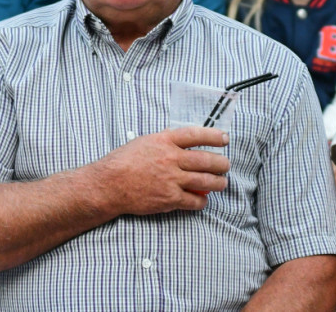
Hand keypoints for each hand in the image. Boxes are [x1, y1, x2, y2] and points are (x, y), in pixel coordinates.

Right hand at [93, 126, 230, 215]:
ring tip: (222, 183)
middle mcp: (171, 158)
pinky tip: (203, 200)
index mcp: (165, 140)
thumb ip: (164, 141)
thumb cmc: (123, 162)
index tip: (224, 138)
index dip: (214, 136)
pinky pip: (194, 201)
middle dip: (222, 163)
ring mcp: (172, 179)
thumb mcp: (144, 142)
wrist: (109, 184)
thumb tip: (181, 142)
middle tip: (226, 165)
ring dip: (218, 183)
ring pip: (206, 181)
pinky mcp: (170, 198)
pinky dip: (202, 201)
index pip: (197, 135)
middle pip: (207, 160)